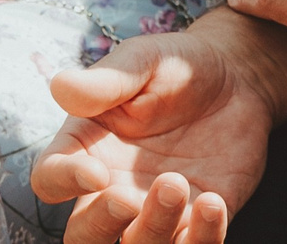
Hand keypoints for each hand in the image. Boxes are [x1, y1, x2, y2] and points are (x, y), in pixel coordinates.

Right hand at [31, 26, 278, 243]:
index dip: (65, 181)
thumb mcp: (142, 61)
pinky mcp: (197, 222)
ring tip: (175, 183)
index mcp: (86, 149)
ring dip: (153, 230)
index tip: (96, 173)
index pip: (51, 179)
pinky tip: (212, 202)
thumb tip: (60, 86)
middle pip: (83, 236)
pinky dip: (202, 238)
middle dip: (99, 227)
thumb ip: (106, 81)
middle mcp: (113, 189)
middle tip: (126, 200)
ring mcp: (154, 212)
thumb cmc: (174, 67)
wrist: (235, 78)